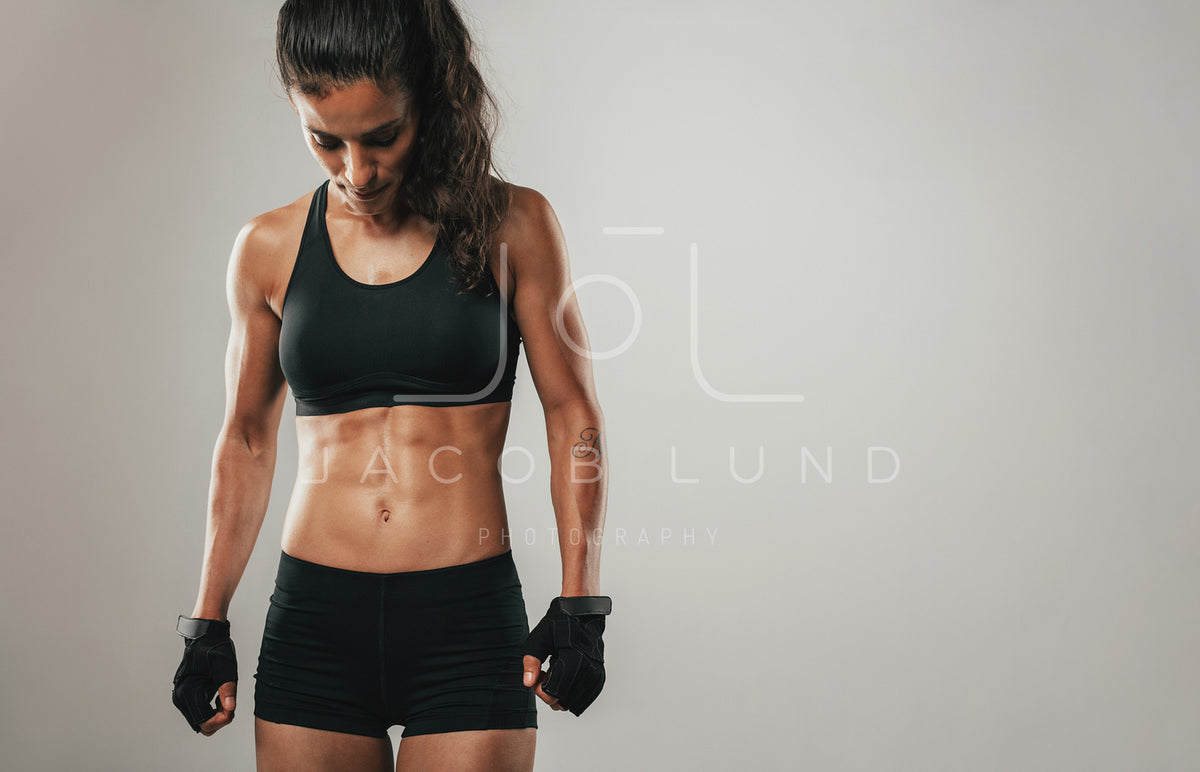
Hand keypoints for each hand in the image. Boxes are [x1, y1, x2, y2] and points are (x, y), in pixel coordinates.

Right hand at [171, 616, 238, 734]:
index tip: (232, 708)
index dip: (222, 719)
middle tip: (230, 701)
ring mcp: (182, 698)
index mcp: (188, 690)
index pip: (204, 722)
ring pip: (201, 722)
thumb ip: (227, 688)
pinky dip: (212, 711)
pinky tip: (219, 698)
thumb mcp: (226, 666)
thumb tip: (230, 708)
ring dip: (216, 715)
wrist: (206, 636)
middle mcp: (180, 697)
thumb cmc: (215, 647)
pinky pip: (200, 714)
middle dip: (220, 719)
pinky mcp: (186, 697)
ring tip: (225, 697)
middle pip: (202, 726)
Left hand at [522, 596, 610, 716]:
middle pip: (563, 703)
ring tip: (556, 673)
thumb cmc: (560, 623)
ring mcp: (596, 675)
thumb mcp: (539, 638)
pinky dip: (571, 692)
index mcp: (573, 660)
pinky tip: (566, 676)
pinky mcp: (599, 677)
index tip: (540, 674)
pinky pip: (583, 698)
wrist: (583, 613)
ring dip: (561, 693)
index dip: (540, 690)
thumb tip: (528, 683)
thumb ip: (531, 661)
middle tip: (546, 673)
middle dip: (549, 693)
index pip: (553, 695)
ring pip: (573, 703)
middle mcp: (588, 670)